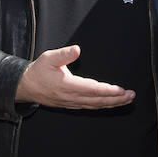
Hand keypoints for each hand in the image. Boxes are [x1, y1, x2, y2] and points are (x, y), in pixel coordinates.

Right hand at [15, 45, 134, 108]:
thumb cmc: (39, 71)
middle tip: (131, 96)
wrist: (26, 87)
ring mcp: (72, 103)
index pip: (92, 90)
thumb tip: (77, 49)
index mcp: (67, 86)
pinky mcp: (72, 105)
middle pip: (97, 100)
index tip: (121, 90)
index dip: (108, 91)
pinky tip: (113, 104)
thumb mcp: (48, 58)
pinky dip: (103, 106)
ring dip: (112, 104)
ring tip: (127, 100)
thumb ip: (63, 54)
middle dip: (116, 99)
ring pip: (96, 105)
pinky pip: (91, 107)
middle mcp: (71, 97)